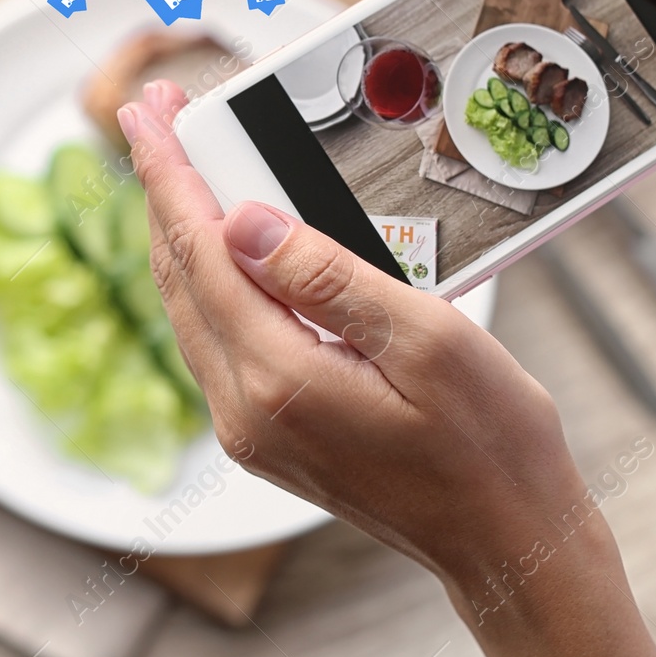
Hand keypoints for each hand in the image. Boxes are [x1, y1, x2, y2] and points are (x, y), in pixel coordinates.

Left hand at [119, 81, 655, 656]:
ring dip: (182, 230)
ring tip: (182, 163)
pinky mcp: (267, 434)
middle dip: (164, 189)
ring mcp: (250, 429)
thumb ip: (327, 276)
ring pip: (191, 307)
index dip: (169, 173)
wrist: (509, 542)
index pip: (201, 251)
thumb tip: (244, 222)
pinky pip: (218, 337)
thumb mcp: (428, 340)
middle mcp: (245, 412)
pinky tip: (221, 242)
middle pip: (180, 276)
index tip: (147, 114)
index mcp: (278, 382)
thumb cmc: (491, 448)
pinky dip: (210, 276)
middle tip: (158, 118)